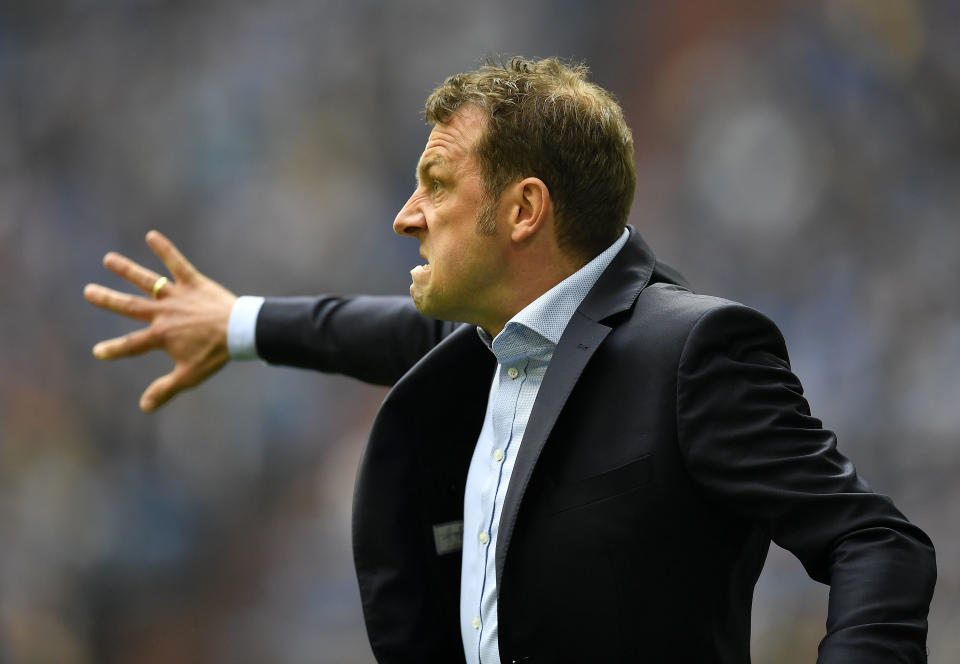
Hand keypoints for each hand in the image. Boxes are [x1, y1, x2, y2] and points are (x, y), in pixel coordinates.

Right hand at [84, 230, 237, 411]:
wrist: (241, 331)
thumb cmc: (215, 354)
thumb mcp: (188, 375)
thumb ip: (165, 389)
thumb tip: (144, 408)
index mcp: (160, 336)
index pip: (131, 345)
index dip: (114, 350)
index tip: (98, 351)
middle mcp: (163, 313)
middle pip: (129, 306)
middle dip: (107, 299)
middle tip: (88, 291)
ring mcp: (177, 296)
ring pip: (147, 281)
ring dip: (127, 270)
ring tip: (110, 259)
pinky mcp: (193, 282)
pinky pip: (177, 264)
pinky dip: (165, 250)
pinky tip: (152, 235)